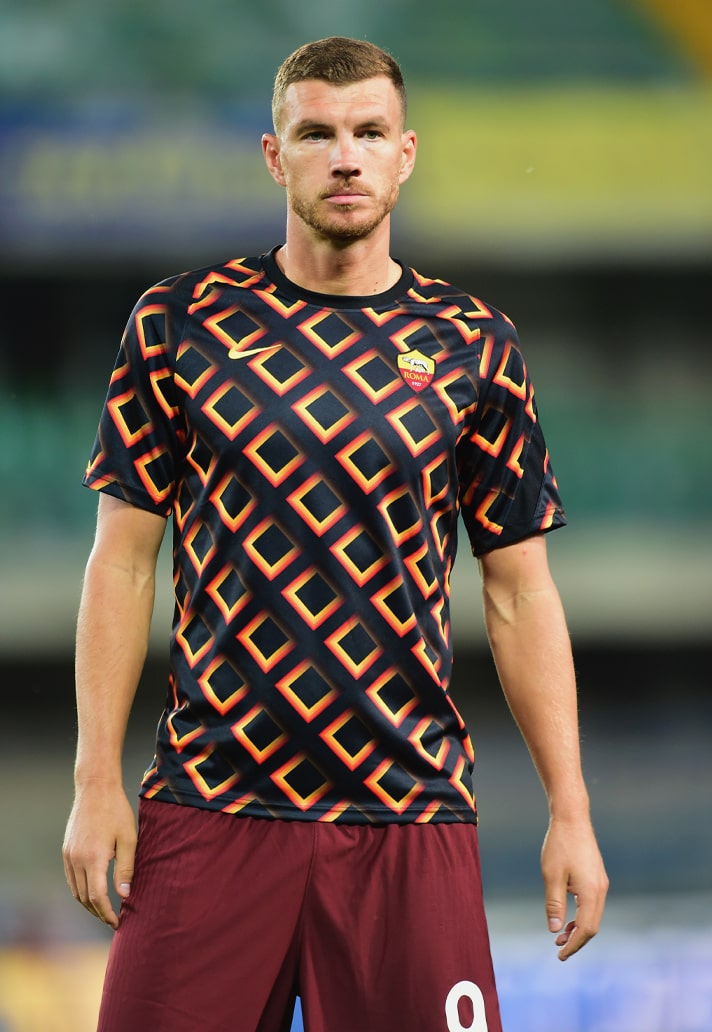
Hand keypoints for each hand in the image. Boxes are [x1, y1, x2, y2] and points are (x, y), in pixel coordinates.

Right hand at [62, 781, 136, 928]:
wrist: (95, 788)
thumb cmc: (117, 811)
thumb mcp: (129, 838)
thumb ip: (126, 869)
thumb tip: (125, 895)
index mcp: (94, 858)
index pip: (97, 897)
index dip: (107, 913)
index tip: (118, 923)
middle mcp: (76, 859)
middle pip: (84, 898)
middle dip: (98, 912)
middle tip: (113, 920)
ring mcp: (68, 855)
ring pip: (75, 890)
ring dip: (89, 904)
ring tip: (105, 910)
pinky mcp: (66, 850)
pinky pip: (71, 878)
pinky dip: (81, 890)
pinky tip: (93, 892)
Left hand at [541, 814, 607, 960]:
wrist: (572, 818)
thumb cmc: (559, 845)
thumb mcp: (552, 876)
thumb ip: (554, 904)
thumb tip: (555, 930)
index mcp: (591, 892)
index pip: (585, 929)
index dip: (573, 945)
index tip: (560, 955)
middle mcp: (601, 889)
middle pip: (592, 925)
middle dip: (576, 940)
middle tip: (558, 948)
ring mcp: (601, 882)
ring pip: (593, 915)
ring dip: (578, 927)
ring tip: (560, 935)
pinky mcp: (597, 876)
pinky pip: (592, 903)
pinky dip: (581, 914)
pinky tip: (568, 915)